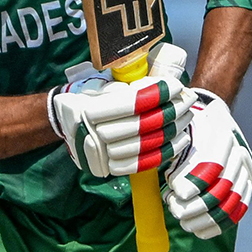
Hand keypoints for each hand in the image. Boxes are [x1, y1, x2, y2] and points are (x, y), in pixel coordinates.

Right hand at [47, 42, 195, 177]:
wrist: (63, 121)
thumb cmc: (86, 97)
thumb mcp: (99, 84)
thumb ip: (124, 84)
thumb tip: (160, 85)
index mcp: (87, 111)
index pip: (131, 103)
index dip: (157, 94)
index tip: (176, 86)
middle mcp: (90, 134)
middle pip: (142, 125)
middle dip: (171, 111)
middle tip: (188, 99)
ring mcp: (99, 155)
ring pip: (146, 144)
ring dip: (172, 130)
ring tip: (187, 116)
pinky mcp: (108, 167)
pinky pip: (142, 163)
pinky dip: (165, 151)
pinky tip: (179, 138)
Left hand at [162, 90, 251, 238]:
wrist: (209, 117)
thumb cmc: (184, 129)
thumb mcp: (175, 135)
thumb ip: (170, 157)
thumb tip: (164, 184)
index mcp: (219, 137)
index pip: (211, 167)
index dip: (193, 185)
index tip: (174, 194)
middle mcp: (236, 153)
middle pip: (221, 189)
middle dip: (196, 206)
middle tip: (176, 212)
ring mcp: (244, 168)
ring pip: (230, 202)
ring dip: (206, 218)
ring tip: (185, 224)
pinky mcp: (247, 181)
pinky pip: (239, 207)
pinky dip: (220, 223)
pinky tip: (201, 231)